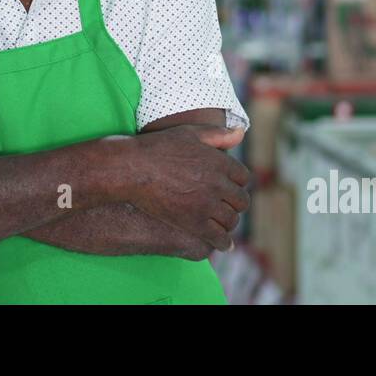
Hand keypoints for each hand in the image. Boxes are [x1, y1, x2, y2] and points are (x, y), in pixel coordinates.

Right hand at [125, 125, 250, 253]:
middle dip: (235, 203)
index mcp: (219, 162)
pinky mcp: (194, 222)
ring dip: (229, 222)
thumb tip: (241, 132)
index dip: (237, 182)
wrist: (132, 169)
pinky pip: (218, 237)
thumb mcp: (189, 134)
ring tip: (222, 223)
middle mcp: (217, 184)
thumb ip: (217, 135)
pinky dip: (223, 242)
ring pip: (231, 220)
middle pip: (241, 200)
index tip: (230, 187)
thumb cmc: (158, 148)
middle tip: (228, 206)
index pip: (244, 177)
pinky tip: (222, 243)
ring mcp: (206, 204)